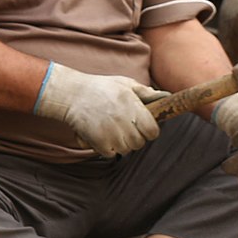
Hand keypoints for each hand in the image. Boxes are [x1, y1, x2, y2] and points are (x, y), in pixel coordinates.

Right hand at [32, 63, 167, 155]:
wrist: (72, 94)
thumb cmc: (100, 88)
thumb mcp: (125, 83)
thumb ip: (145, 92)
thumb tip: (166, 96)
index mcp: (133, 106)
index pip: (152, 131)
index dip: (149, 131)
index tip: (142, 127)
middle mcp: (124, 121)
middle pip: (139, 143)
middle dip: (134, 138)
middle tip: (124, 128)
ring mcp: (111, 132)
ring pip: (125, 150)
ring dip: (120, 144)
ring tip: (111, 131)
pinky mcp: (98, 141)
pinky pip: (111, 154)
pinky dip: (107, 148)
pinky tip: (102, 136)